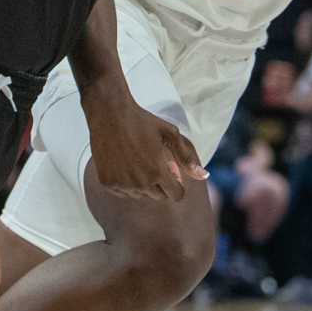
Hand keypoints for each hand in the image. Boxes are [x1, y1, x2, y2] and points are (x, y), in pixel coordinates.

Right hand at [84, 88, 201, 200]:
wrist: (110, 114)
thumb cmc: (143, 122)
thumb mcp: (170, 133)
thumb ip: (187, 157)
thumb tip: (204, 176)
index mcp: (158, 172)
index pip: (176, 195)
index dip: (177, 185)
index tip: (171, 173)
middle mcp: (140, 183)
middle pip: (159, 196)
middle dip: (160, 184)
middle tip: (153, 163)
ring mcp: (122, 184)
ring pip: (140, 195)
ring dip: (142, 184)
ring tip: (137, 161)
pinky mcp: (107, 183)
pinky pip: (123, 192)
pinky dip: (125, 183)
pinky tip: (123, 164)